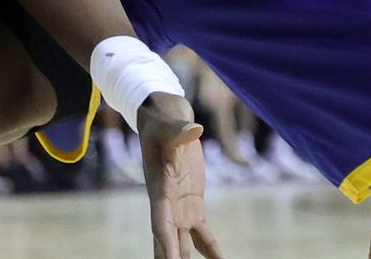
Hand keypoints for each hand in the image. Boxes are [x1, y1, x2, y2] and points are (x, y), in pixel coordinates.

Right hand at [137, 94, 221, 258]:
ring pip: (183, 247)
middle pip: (167, 243)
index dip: (165, 243)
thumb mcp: (169, 127)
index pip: (160, 222)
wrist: (165, 124)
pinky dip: (211, 252)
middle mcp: (166, 206)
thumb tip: (195, 129)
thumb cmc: (163, 124)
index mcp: (159, 190)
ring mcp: (180, 210)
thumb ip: (180, 131)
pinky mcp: (193, 208)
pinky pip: (203, 236)